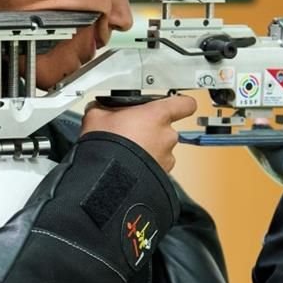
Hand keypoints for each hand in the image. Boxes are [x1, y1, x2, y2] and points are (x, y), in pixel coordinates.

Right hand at [81, 95, 197, 172]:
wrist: (105, 179)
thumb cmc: (106, 145)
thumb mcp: (97, 115)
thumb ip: (107, 107)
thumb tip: (102, 107)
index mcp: (157, 115)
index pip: (185, 103)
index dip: (180, 103)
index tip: (173, 104)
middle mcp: (167, 135)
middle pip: (167, 127)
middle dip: (151, 129)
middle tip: (132, 132)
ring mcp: (167, 157)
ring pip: (162, 148)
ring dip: (149, 149)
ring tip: (128, 151)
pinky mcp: (162, 174)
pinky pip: (157, 165)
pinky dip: (147, 165)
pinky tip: (130, 164)